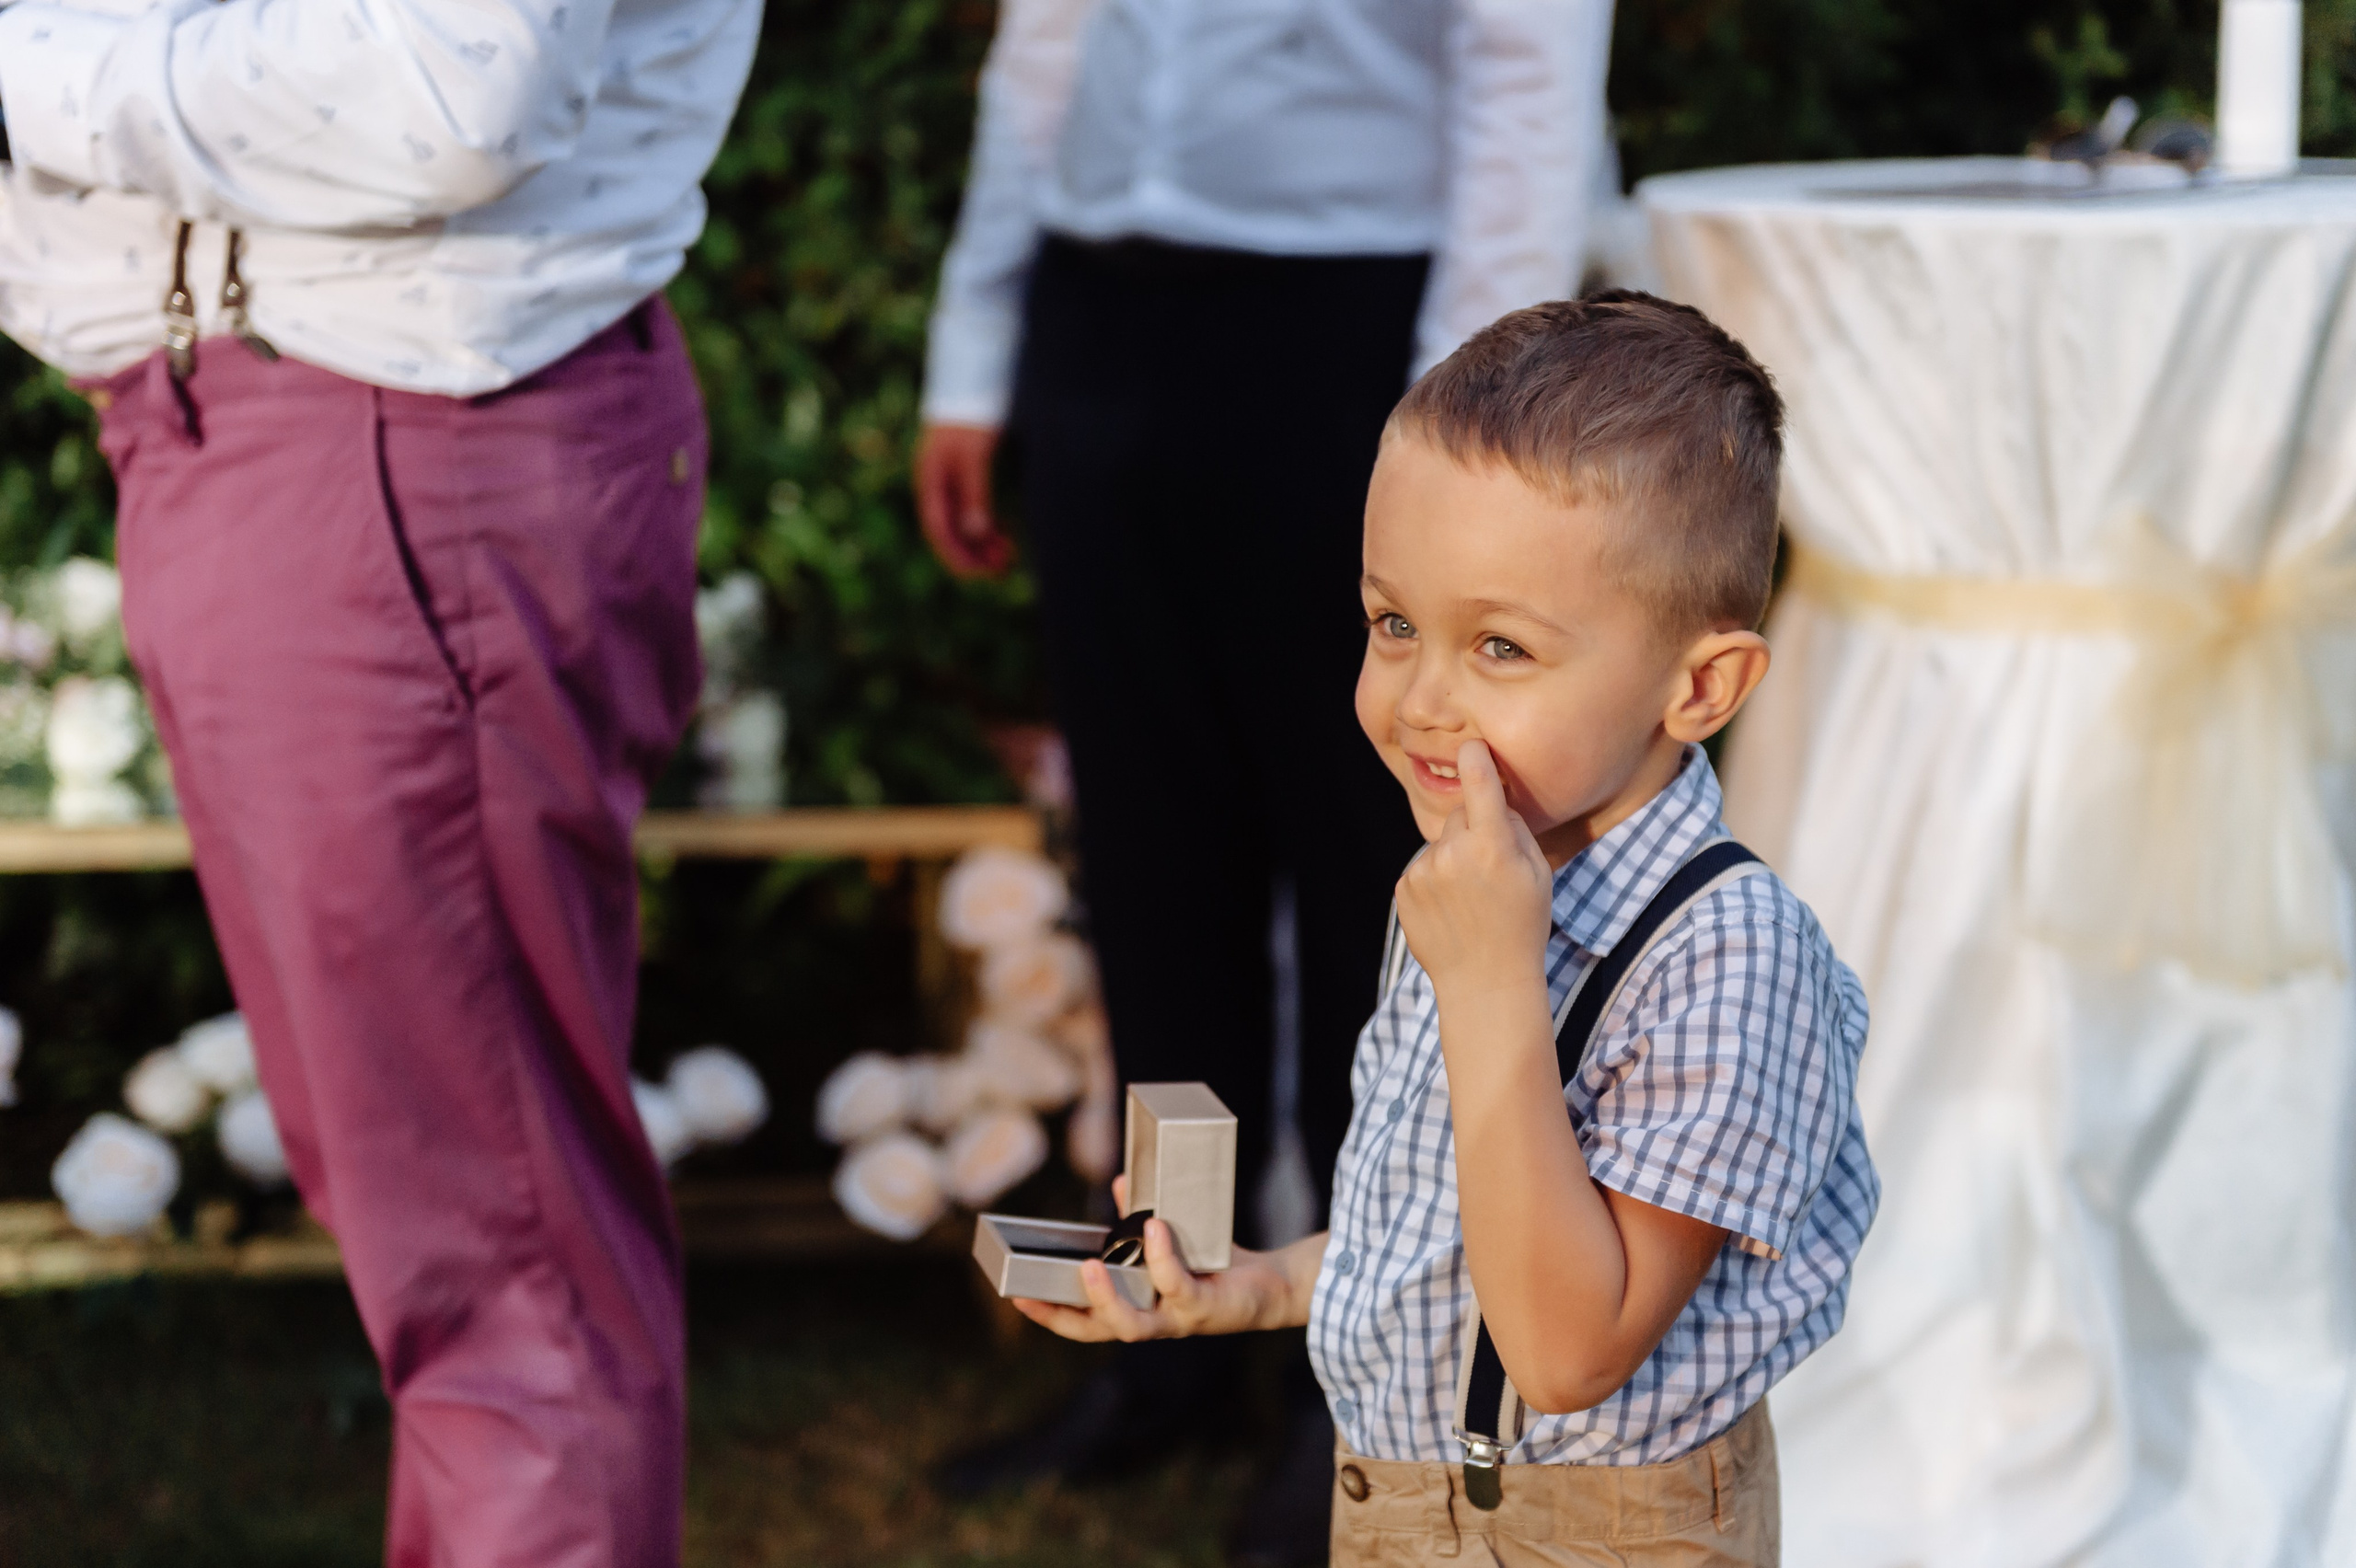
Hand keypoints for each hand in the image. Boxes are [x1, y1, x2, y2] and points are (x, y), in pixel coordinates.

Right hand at [914, 421, 1011, 578]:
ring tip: (1007, 559)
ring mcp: (949, 482)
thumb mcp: (974, 455)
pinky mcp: (964, 477)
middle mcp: (936, 486)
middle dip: (973, 555)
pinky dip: (987, 527)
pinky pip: (971, 512)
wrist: (972, 382)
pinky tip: (1004, 538)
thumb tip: (976, 534)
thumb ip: (974, 493)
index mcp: (930, 481)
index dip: (956, 556)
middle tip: (1001, 572)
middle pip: (949, 532)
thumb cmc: (970, 415)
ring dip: (982, 545)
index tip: (977, 575)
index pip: (937, 530)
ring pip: (962, 525)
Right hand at [1011, 1219, 1299, 1342]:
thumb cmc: (1216, 1264)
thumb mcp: (1169, 1240)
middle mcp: (1153, 1321)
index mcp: (1138, 1308)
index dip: (1050, 1315)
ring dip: (1106, 1297)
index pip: (1085, 1322)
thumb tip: (1122, 1181)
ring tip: (1089, 1266)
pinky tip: (1153, 1228)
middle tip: (1030, 1296)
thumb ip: (1141, 1218)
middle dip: (1062, 1317)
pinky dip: (1163, 1257)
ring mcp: (1177, 1319)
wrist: (1270, 1285)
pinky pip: (1177, 1287)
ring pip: (1132, 1325)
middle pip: (1098, 1331)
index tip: (1016, 1299)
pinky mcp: (1204, 1307)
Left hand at [1395, 740, 1553, 998]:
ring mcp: (1424, 871)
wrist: (1484, 981)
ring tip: (1469, 898)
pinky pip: (1422, 867)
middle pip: (1460, 816)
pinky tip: (1450, 909)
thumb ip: (1515, 830)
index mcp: (1493, 847)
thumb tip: (1494, 800)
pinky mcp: (1404, 887)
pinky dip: (1434, 880)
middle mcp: (1454, 854)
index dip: (1475, 760)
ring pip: (1440, 844)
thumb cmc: (1522, 925)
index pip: (1480, 786)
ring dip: (1452, 858)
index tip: (1471, 746)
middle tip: (1490, 868)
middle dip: (1473, 829)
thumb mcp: (1538, 875)